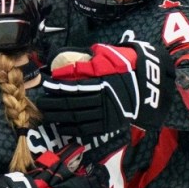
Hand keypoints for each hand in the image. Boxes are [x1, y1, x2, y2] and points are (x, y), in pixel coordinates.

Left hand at [39, 41, 174, 133]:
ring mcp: (105, 113)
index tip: (46, 85)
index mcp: (100, 82)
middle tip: (40, 103)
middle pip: (70, 104)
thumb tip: (65, 66)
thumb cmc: (126, 67)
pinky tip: (61, 126)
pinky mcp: (108, 124)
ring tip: (46, 114)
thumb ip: (86, 62)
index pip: (72, 86)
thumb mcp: (107, 58)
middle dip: (53, 104)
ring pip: (76, 117)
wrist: (148, 85)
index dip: (56, 87)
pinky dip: (72, 128)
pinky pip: (86, 129)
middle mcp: (101, 99)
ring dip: (59, 117)